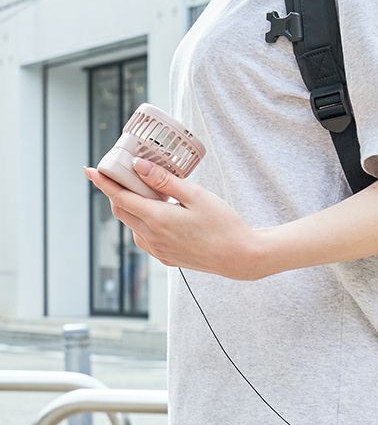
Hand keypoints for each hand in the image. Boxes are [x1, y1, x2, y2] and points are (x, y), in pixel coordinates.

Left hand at [83, 158, 264, 279]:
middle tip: (123, 176)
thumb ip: (164, 181)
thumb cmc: (224, 224)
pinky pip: (145, 238)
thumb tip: (138, 166)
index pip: (120, 197)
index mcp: (158, 219)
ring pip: (133, 226)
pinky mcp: (167, 258)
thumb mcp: (196, 195)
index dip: (103, 182)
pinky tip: (161, 216)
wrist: (240, 256)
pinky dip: (144, 224)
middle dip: (117, 193)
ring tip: (150, 195)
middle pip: (122, 211)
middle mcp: (153, 237)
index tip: (90, 170)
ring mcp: (159, 250)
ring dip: (133, 209)